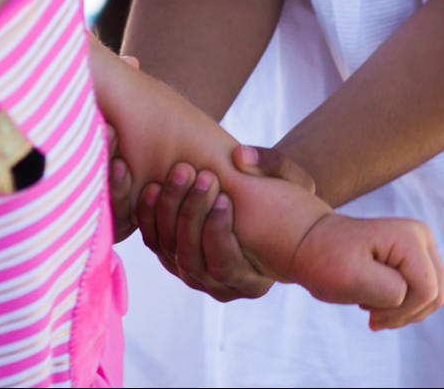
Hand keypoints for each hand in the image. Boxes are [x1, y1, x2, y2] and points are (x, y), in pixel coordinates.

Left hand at [137, 143, 313, 302]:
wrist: (266, 205)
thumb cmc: (287, 197)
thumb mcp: (294, 180)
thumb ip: (273, 165)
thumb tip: (240, 156)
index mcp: (252, 282)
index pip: (224, 266)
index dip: (219, 232)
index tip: (225, 195)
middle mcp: (219, 288)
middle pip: (191, 261)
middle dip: (191, 215)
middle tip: (200, 176)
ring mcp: (193, 275)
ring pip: (168, 252)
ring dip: (168, 211)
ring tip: (179, 174)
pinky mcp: (172, 257)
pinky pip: (154, 242)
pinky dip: (148, 215)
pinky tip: (152, 184)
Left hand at [285, 212, 443, 330]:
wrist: (312, 245)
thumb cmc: (326, 260)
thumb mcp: (351, 278)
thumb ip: (389, 289)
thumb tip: (409, 293)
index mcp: (409, 237)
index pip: (427, 291)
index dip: (401, 311)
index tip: (367, 312)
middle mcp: (421, 236)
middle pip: (435, 295)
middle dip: (403, 313)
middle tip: (368, 312)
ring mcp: (421, 246)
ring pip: (432, 298)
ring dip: (401, 311)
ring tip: (369, 303)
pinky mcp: (416, 258)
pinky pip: (424, 295)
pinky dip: (401, 307)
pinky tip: (374, 301)